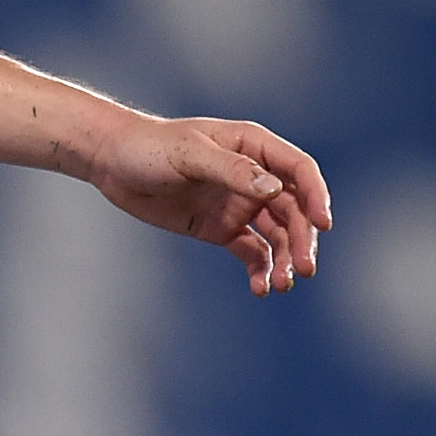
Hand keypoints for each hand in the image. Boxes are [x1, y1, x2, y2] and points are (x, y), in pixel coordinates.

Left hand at [87, 114, 333, 294]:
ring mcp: (239, 204)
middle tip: (303, 270)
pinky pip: (252, 252)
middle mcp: (253, 177)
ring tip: (281, 285)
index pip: (298, 171)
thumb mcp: (189, 154)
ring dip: (285, 260)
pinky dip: (261, 270)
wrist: (112, 164)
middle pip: (293, 210)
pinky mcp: (222, 228)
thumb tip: (274, 189)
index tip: (323, 225)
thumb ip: (231, 170)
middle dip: (302, 240)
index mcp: (253, 147)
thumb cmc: (150, 148)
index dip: (316, 196)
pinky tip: (260, 288)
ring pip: (277, 235)